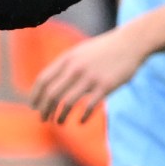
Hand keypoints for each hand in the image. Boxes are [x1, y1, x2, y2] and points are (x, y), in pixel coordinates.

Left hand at [30, 26, 146, 122]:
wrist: (130, 43)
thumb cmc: (104, 50)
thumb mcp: (80, 52)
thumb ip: (65, 65)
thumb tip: (50, 83)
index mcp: (67, 58)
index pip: (43, 80)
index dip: (36, 96)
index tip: (34, 107)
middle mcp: (76, 68)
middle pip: (52, 94)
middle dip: (44, 109)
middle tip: (43, 119)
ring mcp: (90, 77)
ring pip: (67, 102)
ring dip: (60, 116)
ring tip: (59, 122)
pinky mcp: (105, 86)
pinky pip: (89, 106)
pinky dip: (83, 117)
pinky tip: (81, 122)